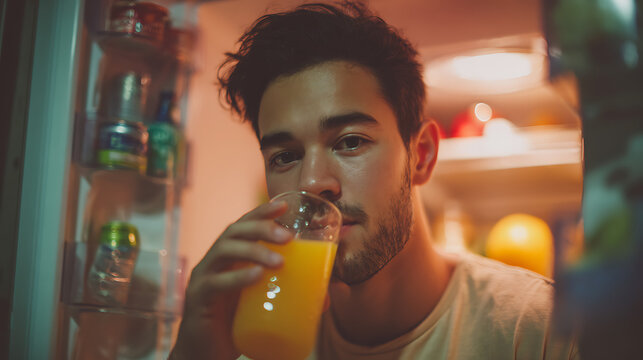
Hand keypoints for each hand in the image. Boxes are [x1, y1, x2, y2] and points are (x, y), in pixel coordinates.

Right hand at [170, 200, 291, 359]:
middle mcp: (213, 262)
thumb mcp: (261, 304)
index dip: (261, 212)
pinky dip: (236, 278)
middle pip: (233, 232)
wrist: (204, 354)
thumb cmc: (235, 324)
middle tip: (288, 237)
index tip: (283, 205)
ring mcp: (202, 278)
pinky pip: (215, 283)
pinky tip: (255, 277)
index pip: (242, 225)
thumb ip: (287, 295)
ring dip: (253, 250)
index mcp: (228, 258)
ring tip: (279, 261)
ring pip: (224, 251)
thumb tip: (326, 298)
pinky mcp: (198, 299)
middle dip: (261, 228)